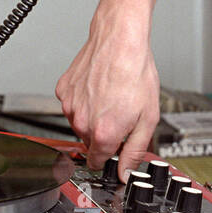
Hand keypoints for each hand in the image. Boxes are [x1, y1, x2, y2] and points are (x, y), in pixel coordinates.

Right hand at [55, 11, 159, 176]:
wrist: (120, 39)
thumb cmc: (135, 72)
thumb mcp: (148, 118)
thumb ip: (135, 151)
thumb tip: (126, 173)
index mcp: (103, 133)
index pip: (97, 162)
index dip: (109, 157)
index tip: (116, 149)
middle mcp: (82, 122)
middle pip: (89, 142)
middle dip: (104, 134)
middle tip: (120, 113)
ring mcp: (70, 105)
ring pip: (80, 123)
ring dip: (93, 116)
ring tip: (111, 96)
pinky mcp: (63, 90)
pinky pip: (73, 104)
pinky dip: (84, 100)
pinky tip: (99, 87)